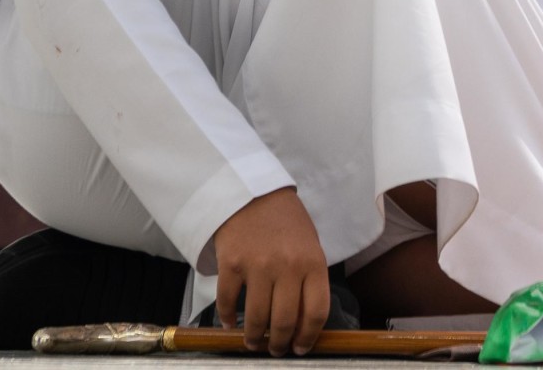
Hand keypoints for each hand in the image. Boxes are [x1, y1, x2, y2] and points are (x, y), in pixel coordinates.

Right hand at [211, 187, 329, 354]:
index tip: (301, 348)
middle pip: (284, 321)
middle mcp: (287, 267)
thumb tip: (302, 321)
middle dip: (279, 344)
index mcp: (313, 263)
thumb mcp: (309, 246)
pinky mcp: (231, 264)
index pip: (316, 311)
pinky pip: (227, 302)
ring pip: (256, 318)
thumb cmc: (286, 222)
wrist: (253, 193)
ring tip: (254, 342)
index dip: (308, 337)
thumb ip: (309, 279)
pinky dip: (227, 318)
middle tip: (274, 350)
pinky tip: (230, 323)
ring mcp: (258, 266)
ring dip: (254, 337)